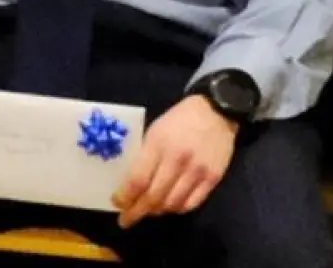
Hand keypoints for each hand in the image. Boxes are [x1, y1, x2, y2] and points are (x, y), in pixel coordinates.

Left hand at [112, 95, 237, 228]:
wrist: (216, 112)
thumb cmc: (179, 120)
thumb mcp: (154, 131)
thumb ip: (144, 156)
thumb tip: (131, 183)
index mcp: (158, 144)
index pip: (138, 180)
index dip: (125, 197)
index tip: (117, 204)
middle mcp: (177, 160)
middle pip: (153, 196)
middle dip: (136, 212)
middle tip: (126, 219)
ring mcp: (197, 171)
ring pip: (172, 204)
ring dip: (157, 211)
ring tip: (148, 211)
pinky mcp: (213, 179)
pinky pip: (191, 203)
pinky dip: (177, 209)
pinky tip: (169, 206)